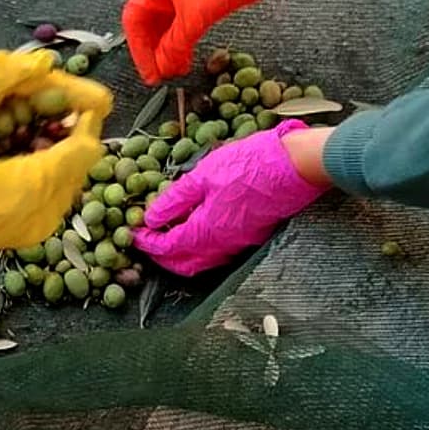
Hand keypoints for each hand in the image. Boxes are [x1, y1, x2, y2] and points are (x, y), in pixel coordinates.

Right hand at [123, 0, 284, 83]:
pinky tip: (188, 53)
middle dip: (155, 51)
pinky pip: (185, 21)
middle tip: (163, 74)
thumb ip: (175, 44)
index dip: (139, 50)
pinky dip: (185, 39)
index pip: (134, 20)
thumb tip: (164, 65)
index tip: (150, 72)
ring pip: (168, 24)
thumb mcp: (196, 14)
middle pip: (149, 23)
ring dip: (171, 48)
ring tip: (178, 68)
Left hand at [134, 121, 327, 274]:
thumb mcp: (204, 174)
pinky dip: (199, 247)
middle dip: (161, 256)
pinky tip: (195, 225)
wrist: (296, 167)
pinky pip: (217, 253)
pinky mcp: (250, 237)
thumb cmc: (250, 164)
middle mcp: (221, 247)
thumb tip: (150, 216)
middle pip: (183, 265)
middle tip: (147, 238)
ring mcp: (238, 245)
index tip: (132, 233)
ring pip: (201, 262)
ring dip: (180, 253)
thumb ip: (175, 199)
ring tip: (168, 231)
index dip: (146, 243)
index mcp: (206, 232)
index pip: (167, 248)